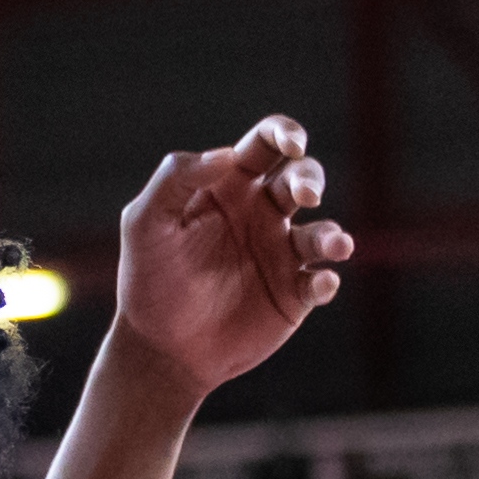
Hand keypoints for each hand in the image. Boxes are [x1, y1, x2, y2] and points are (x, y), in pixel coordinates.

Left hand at [101, 115, 352, 400]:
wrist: (158, 346)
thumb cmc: (147, 277)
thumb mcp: (145, 222)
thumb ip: (176, 179)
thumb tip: (224, 154)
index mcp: (228, 186)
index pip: (265, 145)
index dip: (285, 132)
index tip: (292, 142)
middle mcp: (262, 213)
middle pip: (302, 177)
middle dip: (310, 177)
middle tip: (305, 195)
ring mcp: (281, 254)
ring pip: (322, 232)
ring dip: (332, 234)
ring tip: (333, 245)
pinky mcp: (294, 295)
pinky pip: (322, 281)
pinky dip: (327, 279)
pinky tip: (320, 283)